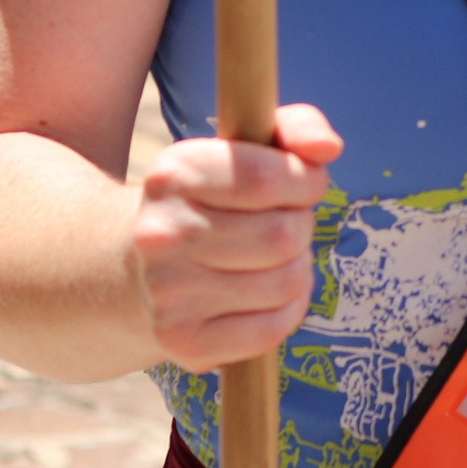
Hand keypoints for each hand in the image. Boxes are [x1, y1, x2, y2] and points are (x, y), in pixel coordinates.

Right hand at [130, 103, 342, 371]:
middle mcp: (161, 234)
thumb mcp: (247, 145)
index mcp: (175, 173)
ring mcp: (166, 292)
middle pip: (284, 235)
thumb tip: (329, 148)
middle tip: (279, 224)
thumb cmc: (215, 198)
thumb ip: (298, 127)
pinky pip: (272, 329)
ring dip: (296, 268)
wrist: (137, 267)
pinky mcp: (180, 340)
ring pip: (286, 282)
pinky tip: (263, 295)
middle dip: (300, 227)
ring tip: (268, 259)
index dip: (305, 182)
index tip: (301, 185)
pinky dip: (286, 311)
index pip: (269, 178)